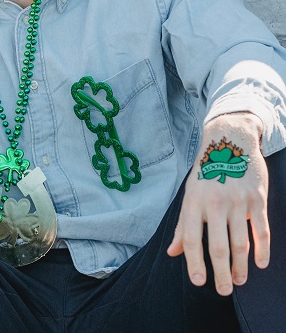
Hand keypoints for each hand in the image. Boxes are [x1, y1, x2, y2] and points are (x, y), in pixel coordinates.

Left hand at [167, 112, 269, 294]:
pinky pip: (261, 230)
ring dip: (241, 266)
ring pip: (240, 242)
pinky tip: (260, 264)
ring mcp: (238, 201)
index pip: (193, 239)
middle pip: (218, 246)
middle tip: (223, 291)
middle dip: (220, 272)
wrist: (230, 142)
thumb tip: (173, 252)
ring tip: (239, 281)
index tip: (199, 282)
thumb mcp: (189, 195)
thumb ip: (183, 226)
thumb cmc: (206, 173)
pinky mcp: (258, 199)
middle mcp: (215, 203)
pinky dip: (262, 250)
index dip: (194, 262)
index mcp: (194, 203)